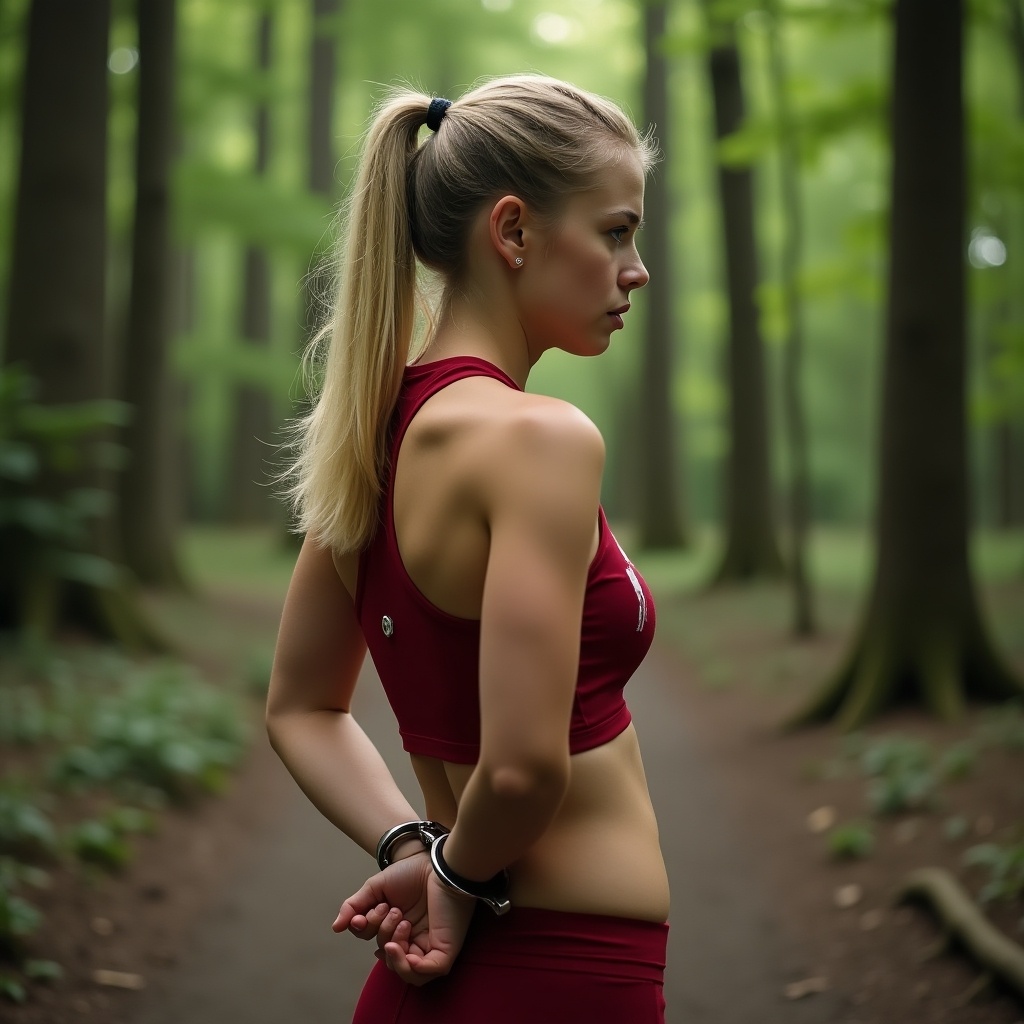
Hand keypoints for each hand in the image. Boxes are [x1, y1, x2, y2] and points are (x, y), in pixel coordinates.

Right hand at [332, 854, 475, 985]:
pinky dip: (408, 967)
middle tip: (393, 910)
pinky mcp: (443, 953)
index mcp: (394, 925)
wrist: (435, 864)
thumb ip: (354, 906)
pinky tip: (402, 948)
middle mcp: (410, 938)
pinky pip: (423, 974)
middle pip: (385, 955)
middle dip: (382, 932)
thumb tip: (336, 928)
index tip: (362, 916)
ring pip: (404, 972)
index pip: (372, 940)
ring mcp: (427, 947)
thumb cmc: (411, 873)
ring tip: (401, 924)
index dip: (363, 930)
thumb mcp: (375, 888)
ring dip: (394, 952)